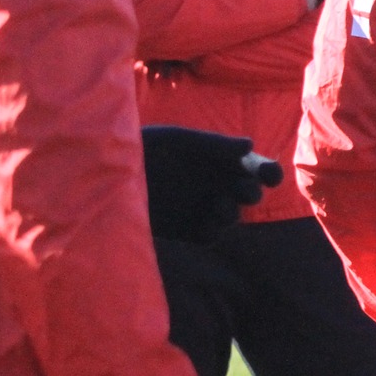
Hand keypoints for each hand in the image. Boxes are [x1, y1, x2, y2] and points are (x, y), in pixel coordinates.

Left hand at [140, 127, 281, 244]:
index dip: (268, 171)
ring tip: (221, 207)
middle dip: (251, 192)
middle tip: (243, 190)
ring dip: (232, 213)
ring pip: (232, 216)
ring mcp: (202, 207)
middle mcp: (215, 184)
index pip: (256, 167)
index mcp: (220, 159)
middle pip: (249, 193)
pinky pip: (209, 236)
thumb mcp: (177, 140)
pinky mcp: (185, 229)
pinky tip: (206, 224)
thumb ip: (213, 143)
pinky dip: (213, 232)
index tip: (270, 176)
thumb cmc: (142, 148)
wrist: (106, 174)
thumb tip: (249, 145)